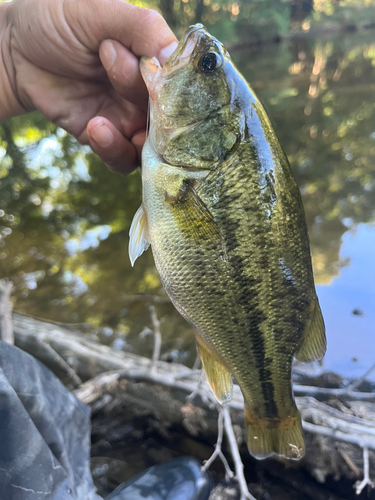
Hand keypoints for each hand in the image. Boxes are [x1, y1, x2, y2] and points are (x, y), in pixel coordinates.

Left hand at [0, 0, 176, 172]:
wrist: (15, 52)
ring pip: (153, 144)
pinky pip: (124, 159)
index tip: (152, 72)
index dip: (175, 85)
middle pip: (171, 115)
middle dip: (147, 100)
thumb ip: (141, 28)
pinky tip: (95, 127)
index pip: (182, 81)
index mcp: (153, 58)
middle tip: (112, 66)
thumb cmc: (56, 20)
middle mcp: (147, 91)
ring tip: (105, 113)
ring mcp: (128, 117)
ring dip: (136, 133)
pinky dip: (114, 149)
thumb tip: (175, 57)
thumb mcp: (99, 10)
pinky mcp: (107, 139)